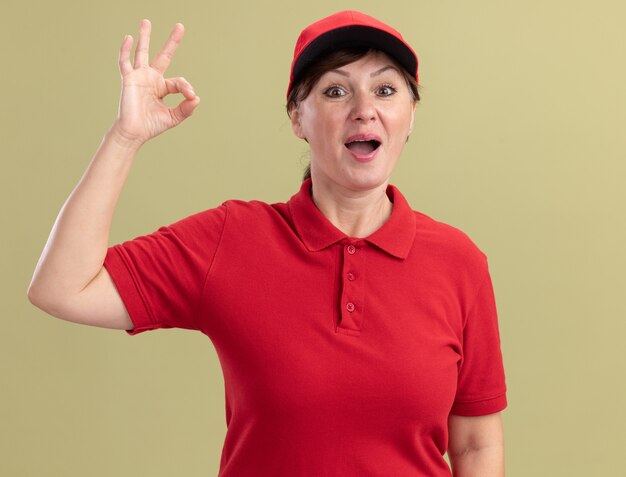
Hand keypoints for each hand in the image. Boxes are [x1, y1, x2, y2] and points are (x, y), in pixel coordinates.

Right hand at [113, 19, 199, 145]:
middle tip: (180, 26)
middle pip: (163, 56)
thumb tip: (197, 98)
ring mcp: (139, 77)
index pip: (179, 82)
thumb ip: (186, 109)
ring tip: (146, 22)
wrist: (134, 133)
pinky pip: (125, 61)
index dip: (186, 88)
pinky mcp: (128, 79)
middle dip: (172, 42)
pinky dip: (125, 50)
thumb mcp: (173, 117)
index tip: (191, 96)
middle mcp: (151, 79)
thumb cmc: (151, 126)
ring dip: (145, 37)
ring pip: (142, 52)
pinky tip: (128, 37)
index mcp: (162, 88)